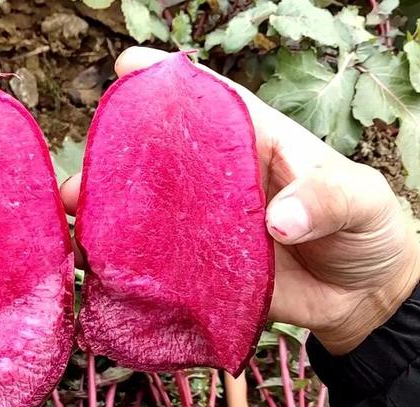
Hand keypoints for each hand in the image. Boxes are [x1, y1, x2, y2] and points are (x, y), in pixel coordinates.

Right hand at [62, 47, 419, 354]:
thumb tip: (276, 221)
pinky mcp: (207, 273)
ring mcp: (210, 230)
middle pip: (163, 164)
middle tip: (82, 180)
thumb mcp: (363, 200)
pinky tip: (105, 269)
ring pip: (153, 216)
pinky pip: (166, 269)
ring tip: (78, 223)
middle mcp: (224, 184)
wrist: (361, 299)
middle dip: (118, 164)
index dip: (168, 85)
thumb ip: (326, 198)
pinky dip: (135, 269)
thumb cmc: (367, 232)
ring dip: (113, 220)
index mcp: (258, 145)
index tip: (127, 69)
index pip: (210, 105)